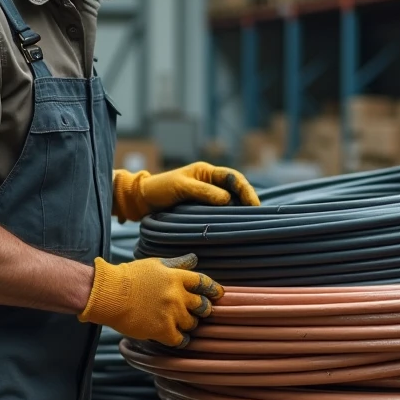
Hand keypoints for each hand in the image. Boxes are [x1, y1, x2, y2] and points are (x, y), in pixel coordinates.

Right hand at [79, 254, 221, 346]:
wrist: (109, 294)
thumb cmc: (130, 277)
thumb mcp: (156, 264)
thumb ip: (177, 264)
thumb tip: (194, 259)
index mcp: (177, 277)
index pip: (205, 283)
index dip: (214, 290)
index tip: (217, 294)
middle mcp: (178, 295)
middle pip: (204, 306)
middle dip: (203, 309)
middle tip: (197, 311)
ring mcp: (171, 314)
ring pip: (193, 323)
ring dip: (189, 323)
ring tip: (180, 322)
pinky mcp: (163, 330)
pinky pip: (182, 339)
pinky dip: (181, 339)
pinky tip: (176, 336)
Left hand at [112, 161, 260, 221]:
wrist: (142, 200)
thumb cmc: (160, 189)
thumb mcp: (181, 187)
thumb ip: (203, 191)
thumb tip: (227, 199)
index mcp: (206, 172)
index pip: (233, 178)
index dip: (246, 190)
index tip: (254, 205)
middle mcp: (209, 183)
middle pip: (236, 190)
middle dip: (248, 201)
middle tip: (256, 217)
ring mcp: (206, 196)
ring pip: (230, 202)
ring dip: (239, 211)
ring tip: (248, 224)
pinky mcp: (201, 209)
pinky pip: (219, 212)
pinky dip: (227, 219)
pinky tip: (232, 228)